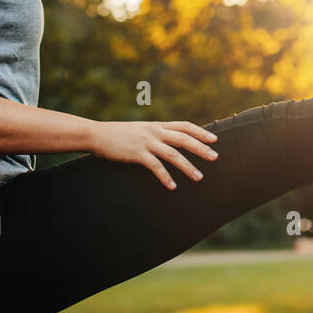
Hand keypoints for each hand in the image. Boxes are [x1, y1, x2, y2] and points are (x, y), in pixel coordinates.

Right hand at [91, 120, 219, 189]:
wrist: (97, 134)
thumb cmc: (118, 134)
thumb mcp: (140, 129)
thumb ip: (155, 133)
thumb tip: (169, 140)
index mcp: (157, 125)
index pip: (184, 126)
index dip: (201, 132)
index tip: (214, 139)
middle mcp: (155, 132)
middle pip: (184, 139)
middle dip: (201, 149)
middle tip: (215, 157)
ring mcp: (147, 142)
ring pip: (173, 154)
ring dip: (188, 167)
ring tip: (199, 177)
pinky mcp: (137, 154)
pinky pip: (156, 167)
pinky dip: (166, 177)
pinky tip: (172, 186)